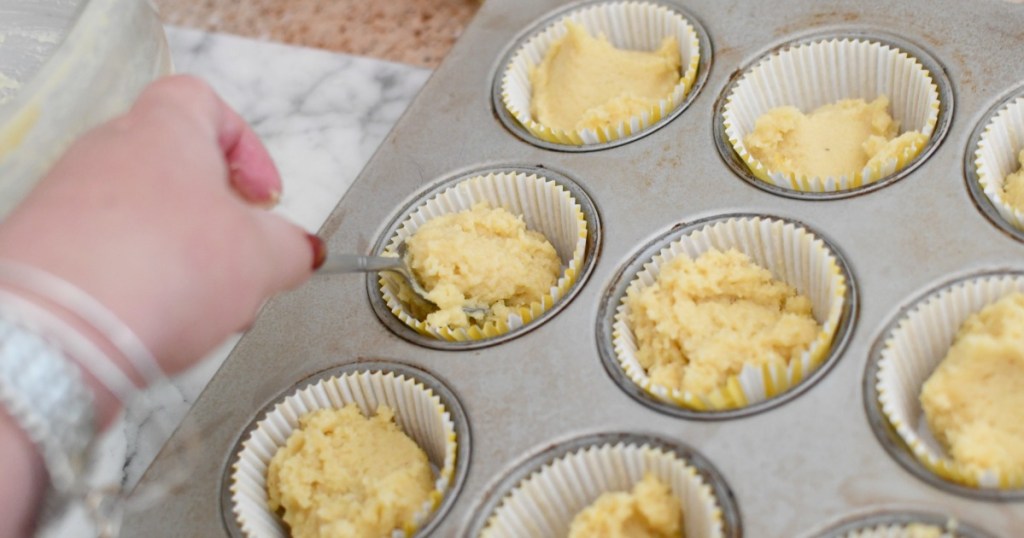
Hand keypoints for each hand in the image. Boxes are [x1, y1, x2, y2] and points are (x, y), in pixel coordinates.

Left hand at [0, 75, 316, 382]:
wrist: (62, 330)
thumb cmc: (163, 269)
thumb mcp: (264, 258)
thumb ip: (292, 249)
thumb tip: (298, 250)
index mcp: (165, 130)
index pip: (205, 102)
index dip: (246, 147)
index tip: (264, 197)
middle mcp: (107, 152)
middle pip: (173, 168)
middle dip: (215, 216)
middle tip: (239, 257)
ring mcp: (67, 199)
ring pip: (140, 216)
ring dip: (178, 254)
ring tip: (202, 303)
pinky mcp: (42, 251)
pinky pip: (104, 255)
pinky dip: (136, 281)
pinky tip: (156, 321)